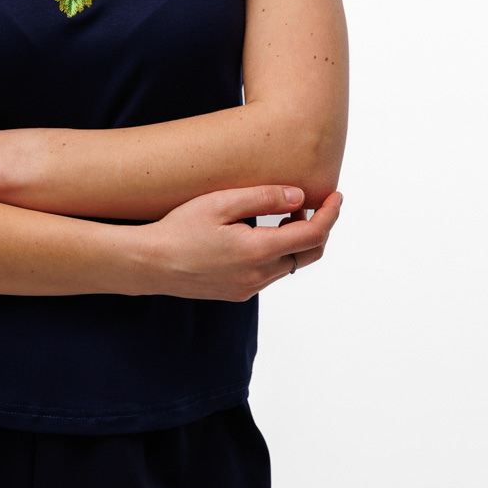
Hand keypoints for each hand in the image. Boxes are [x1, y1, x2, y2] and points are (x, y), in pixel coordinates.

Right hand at [139, 186, 342, 301]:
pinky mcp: (239, 292)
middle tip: (315, 203)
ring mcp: (250, 287)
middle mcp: (259, 275)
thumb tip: (300, 197)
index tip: (336, 196)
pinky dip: (280, 252)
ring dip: (299, 239)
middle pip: (310, 254)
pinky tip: (263, 233)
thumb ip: (263, 198)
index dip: (330, 214)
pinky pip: (272, 272)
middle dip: (321, 227)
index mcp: (258, 251)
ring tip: (287, 212)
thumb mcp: (221, 202)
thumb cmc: (180, 228)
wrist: (150, 264)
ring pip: (292, 264)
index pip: (313, 234)